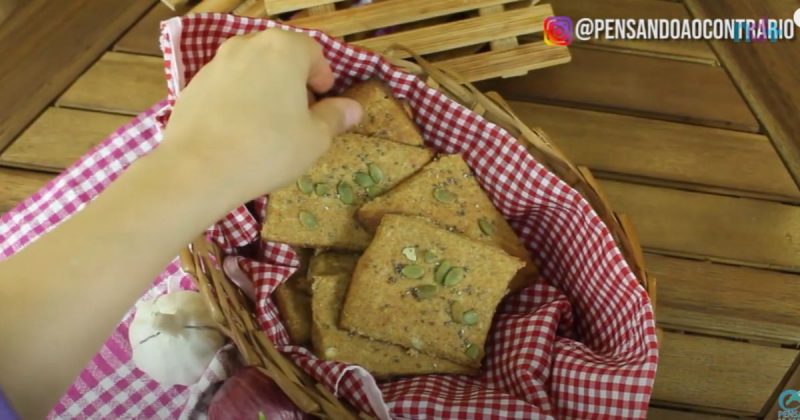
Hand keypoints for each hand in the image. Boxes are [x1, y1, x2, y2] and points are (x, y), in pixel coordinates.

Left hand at [156, 29, 362, 204]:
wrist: (199, 169)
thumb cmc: (269, 148)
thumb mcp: (314, 138)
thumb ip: (335, 117)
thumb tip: (353, 108)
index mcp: (283, 49)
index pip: (313, 52)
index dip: (323, 76)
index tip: (324, 100)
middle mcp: (248, 45)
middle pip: (279, 56)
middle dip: (293, 80)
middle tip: (300, 113)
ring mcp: (216, 63)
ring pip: (251, 70)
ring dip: (264, 89)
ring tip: (268, 124)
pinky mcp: (193, 85)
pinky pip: (226, 87)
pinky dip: (237, 100)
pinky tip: (239, 131)